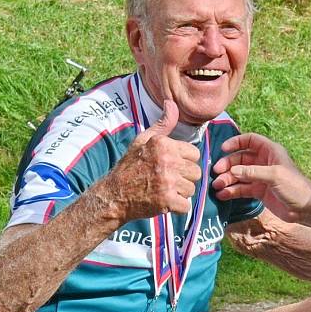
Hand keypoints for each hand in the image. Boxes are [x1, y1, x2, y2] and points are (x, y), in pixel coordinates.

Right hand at [101, 100, 200, 219]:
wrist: (114, 194)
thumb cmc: (130, 166)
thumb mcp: (143, 140)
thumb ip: (163, 124)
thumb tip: (172, 103)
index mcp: (164, 145)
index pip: (195, 154)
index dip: (185, 162)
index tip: (171, 166)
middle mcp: (167, 161)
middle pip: (196, 172)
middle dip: (184, 178)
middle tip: (166, 180)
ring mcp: (168, 182)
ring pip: (191, 189)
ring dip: (180, 193)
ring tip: (163, 190)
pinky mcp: (167, 201)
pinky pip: (186, 206)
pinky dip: (177, 207)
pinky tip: (164, 202)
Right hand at [212, 132, 310, 221]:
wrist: (305, 208)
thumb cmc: (294, 186)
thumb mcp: (274, 175)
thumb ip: (252, 171)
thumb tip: (232, 170)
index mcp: (270, 152)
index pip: (250, 140)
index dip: (236, 142)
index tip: (223, 149)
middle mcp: (263, 162)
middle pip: (240, 159)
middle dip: (227, 165)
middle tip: (216, 172)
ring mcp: (260, 177)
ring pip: (239, 175)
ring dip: (227, 179)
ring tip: (217, 186)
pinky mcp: (258, 191)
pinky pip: (242, 189)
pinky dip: (232, 191)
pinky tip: (222, 195)